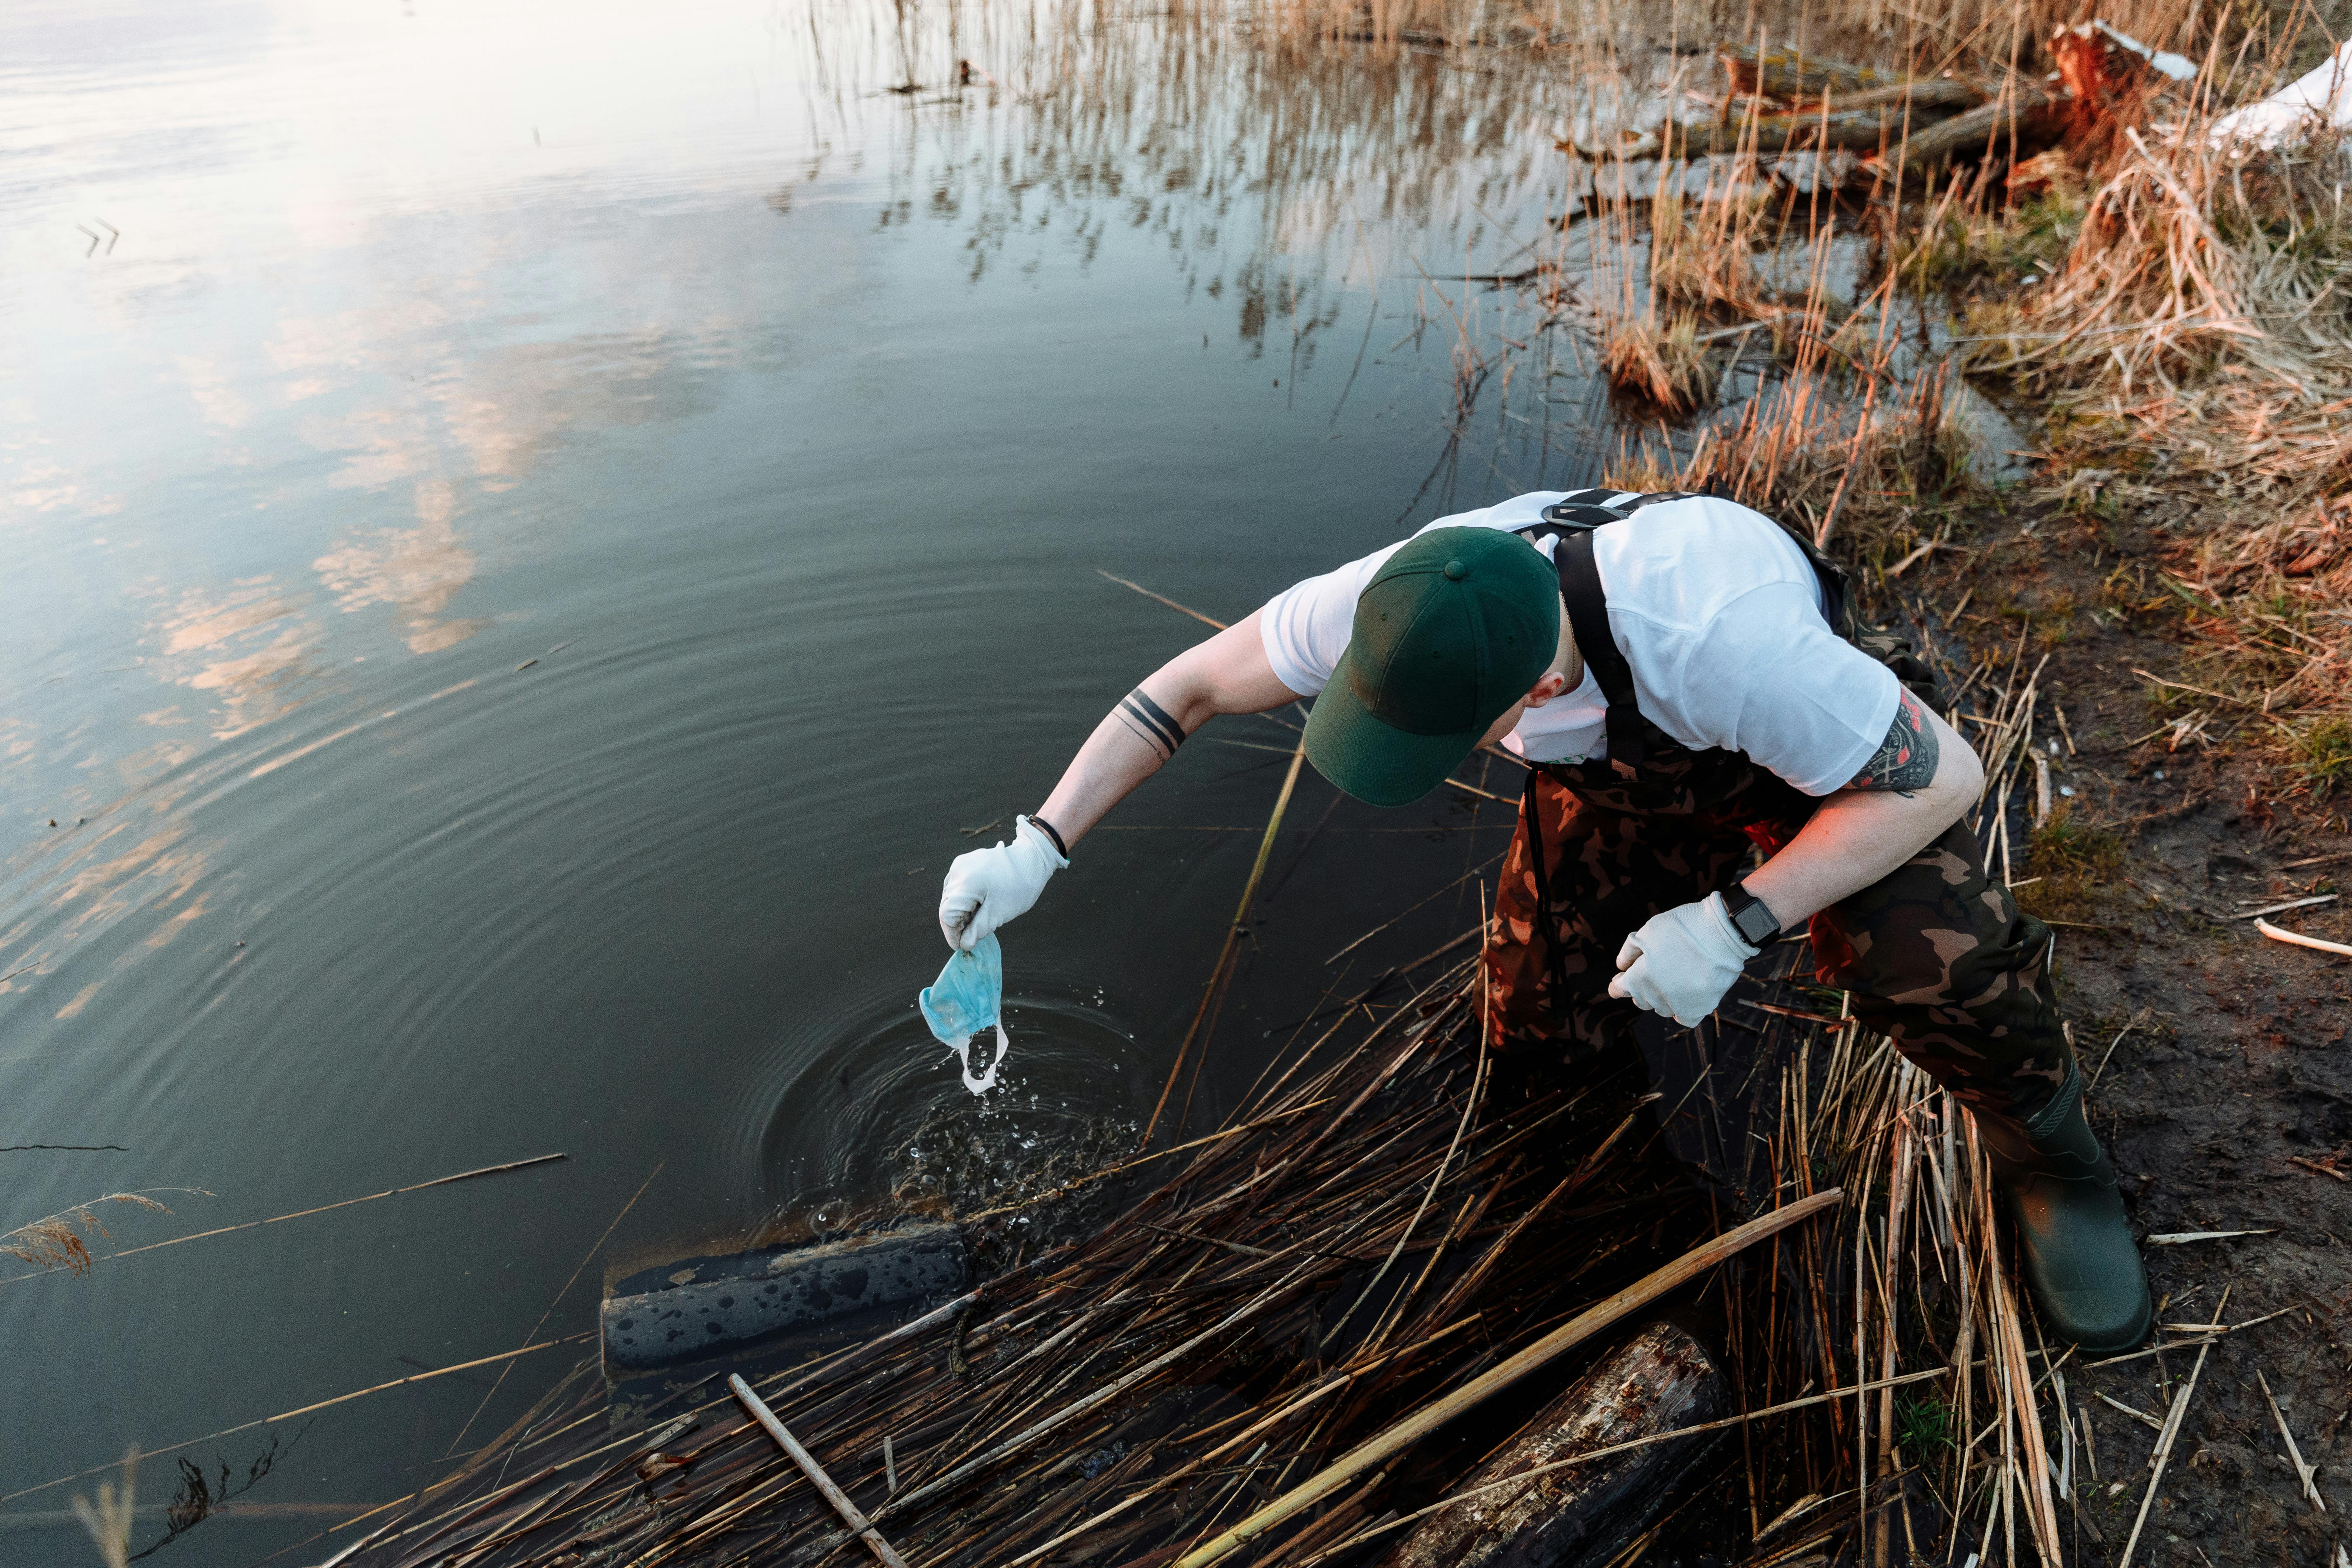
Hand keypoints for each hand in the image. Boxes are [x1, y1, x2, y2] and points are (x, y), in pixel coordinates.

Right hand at [939, 816, 1068, 950]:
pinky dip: (965, 899)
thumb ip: (978, 930)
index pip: (947, 915)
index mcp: (965, 883)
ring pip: (952, 896)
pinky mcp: (964, 863)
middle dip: (958, 924)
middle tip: (973, 936)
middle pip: (947, 905)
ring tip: (981, 918)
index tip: (961, 947)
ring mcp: (960, 864)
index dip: (952, 934)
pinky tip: (980, 905)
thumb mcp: (999, 913)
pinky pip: (958, 886)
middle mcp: (957, 871)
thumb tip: (964, 944)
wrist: (1032, 859)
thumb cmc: (1019, 886)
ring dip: (962, 912)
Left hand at [1607, 893, 1758, 1026]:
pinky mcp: (1702, 1007)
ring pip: (1662, 1009)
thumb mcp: (1648, 930)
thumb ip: (1629, 951)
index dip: (1617, 985)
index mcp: (1641, 976)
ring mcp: (1680, 1003)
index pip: (1620, 989)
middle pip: (1642, 1000)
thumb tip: (1621, 967)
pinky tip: (1682, 1002)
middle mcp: (1658, 995)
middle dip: (1641, 989)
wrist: (1723, 931)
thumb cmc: (1684, 926)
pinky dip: (1682, 1012)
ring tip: (1670, 981)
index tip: (1617, 983)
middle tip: (1648, 976)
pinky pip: (1686, 1019)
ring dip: (1661, 998)